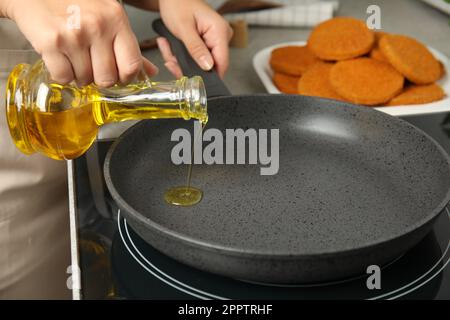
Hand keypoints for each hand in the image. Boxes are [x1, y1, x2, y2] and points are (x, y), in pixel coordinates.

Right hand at [5, 0, 157, 86]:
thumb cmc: (75, 4)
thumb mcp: (109, 18)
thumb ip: (129, 47)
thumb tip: (150, 72)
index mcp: (117, 20)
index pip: (132, 65)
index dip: (125, 77)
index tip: (118, 74)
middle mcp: (98, 27)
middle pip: (107, 79)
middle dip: (99, 78)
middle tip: (92, 65)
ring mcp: (74, 35)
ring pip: (85, 80)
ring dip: (79, 75)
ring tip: (74, 57)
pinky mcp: (51, 42)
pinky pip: (63, 77)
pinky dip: (61, 74)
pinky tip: (60, 58)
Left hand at [158, 0, 232, 77]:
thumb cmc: (178, 4)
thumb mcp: (184, 28)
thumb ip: (196, 49)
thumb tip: (208, 66)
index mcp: (220, 31)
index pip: (222, 63)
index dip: (208, 75)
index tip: (192, 79)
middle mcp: (220, 37)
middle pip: (208, 65)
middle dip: (186, 65)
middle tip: (170, 60)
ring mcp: (213, 40)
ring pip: (198, 63)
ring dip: (179, 60)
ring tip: (167, 48)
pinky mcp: (206, 43)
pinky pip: (195, 57)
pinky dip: (180, 55)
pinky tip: (171, 46)